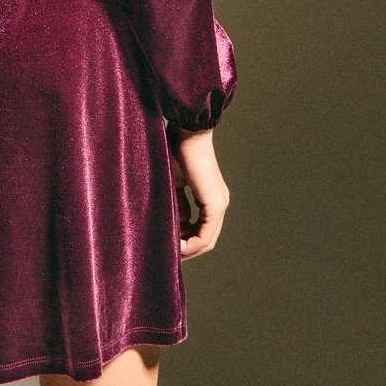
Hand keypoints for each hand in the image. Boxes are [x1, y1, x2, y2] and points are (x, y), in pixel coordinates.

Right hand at [166, 125, 229, 259]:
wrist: (188, 133)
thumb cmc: (176, 150)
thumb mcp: (173, 182)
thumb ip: (177, 202)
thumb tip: (177, 222)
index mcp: (209, 196)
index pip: (200, 227)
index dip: (184, 239)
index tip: (166, 242)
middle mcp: (218, 203)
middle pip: (205, 238)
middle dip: (186, 249)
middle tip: (168, 253)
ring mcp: (219, 204)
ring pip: (206, 239)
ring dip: (188, 249)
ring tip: (170, 251)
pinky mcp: (215, 204)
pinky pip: (205, 234)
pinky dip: (192, 243)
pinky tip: (176, 246)